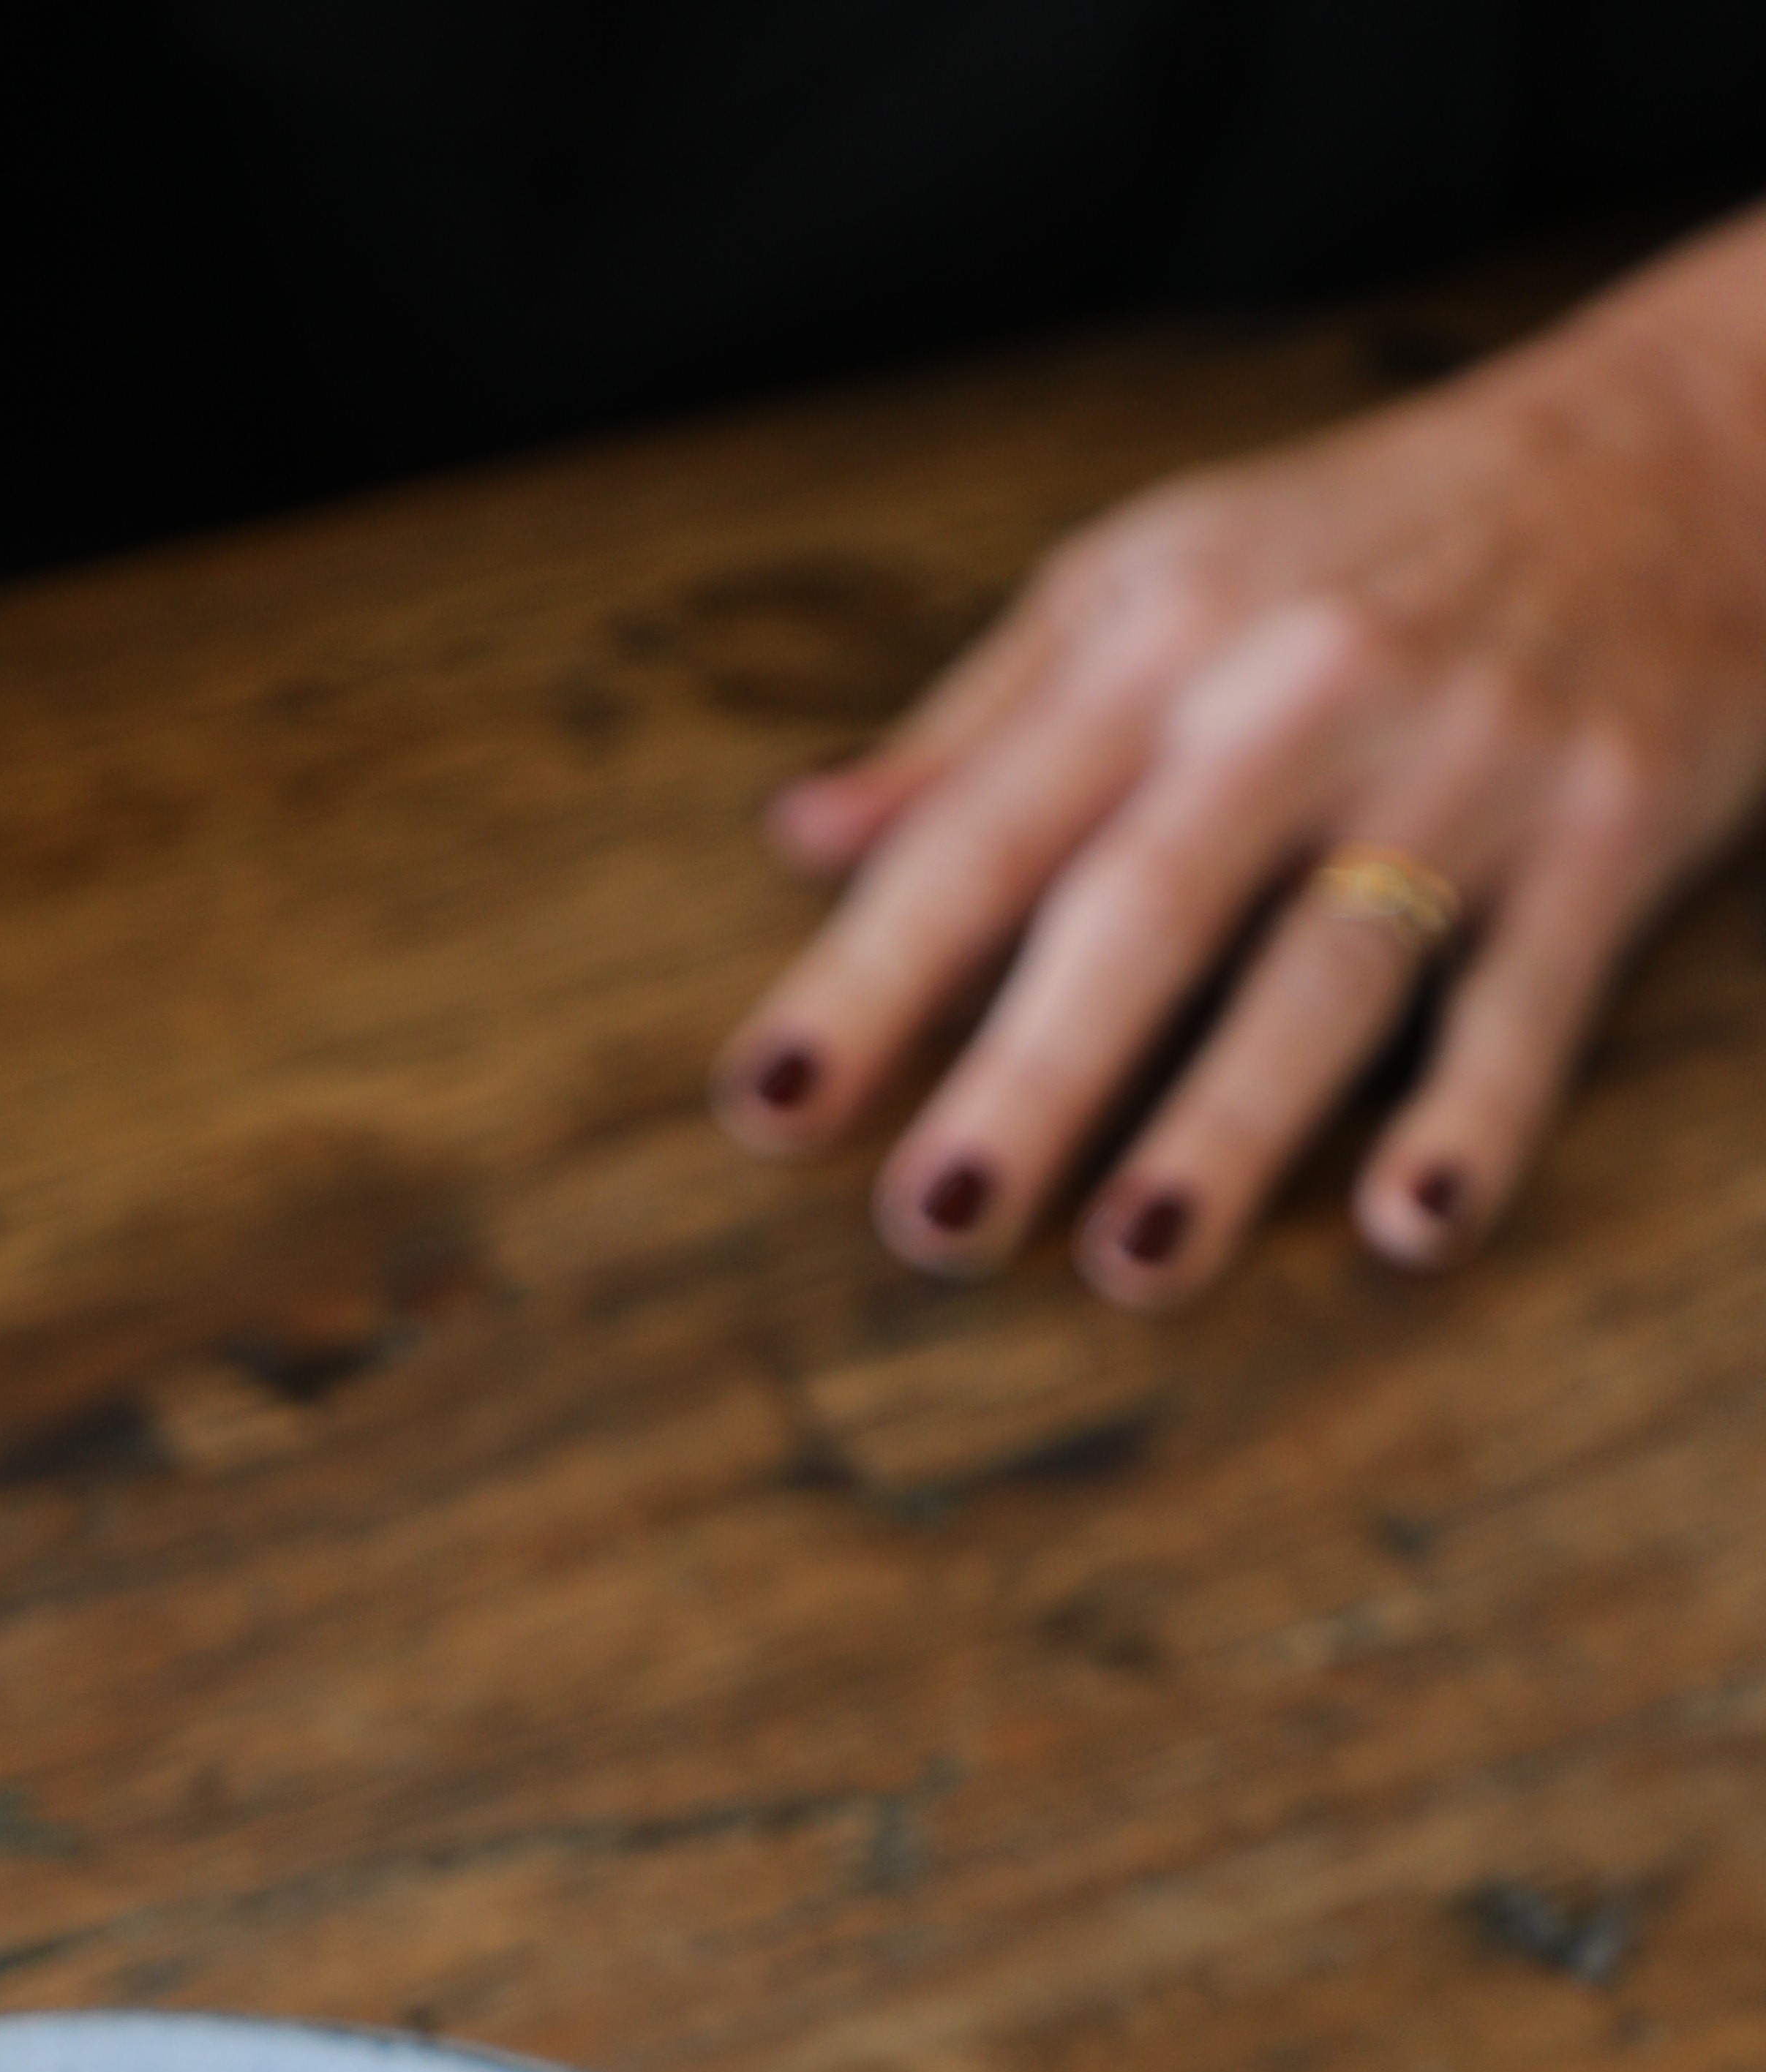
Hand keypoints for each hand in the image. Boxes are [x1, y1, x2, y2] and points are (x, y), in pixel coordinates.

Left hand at [707, 229, 1765, 1306]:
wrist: (1685, 440)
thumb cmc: (1368, 539)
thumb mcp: (1154, 575)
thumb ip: (981, 725)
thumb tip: (801, 839)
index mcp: (1161, 640)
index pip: (983, 831)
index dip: (869, 973)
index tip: (768, 1103)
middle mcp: (1300, 697)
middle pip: (1143, 909)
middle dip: (1033, 1074)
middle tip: (936, 1223)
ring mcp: (1464, 769)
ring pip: (1325, 972)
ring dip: (1231, 1126)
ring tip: (1137, 1261)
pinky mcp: (1610, 828)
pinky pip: (1531, 998)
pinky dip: (1477, 1117)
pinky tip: (1413, 1227)